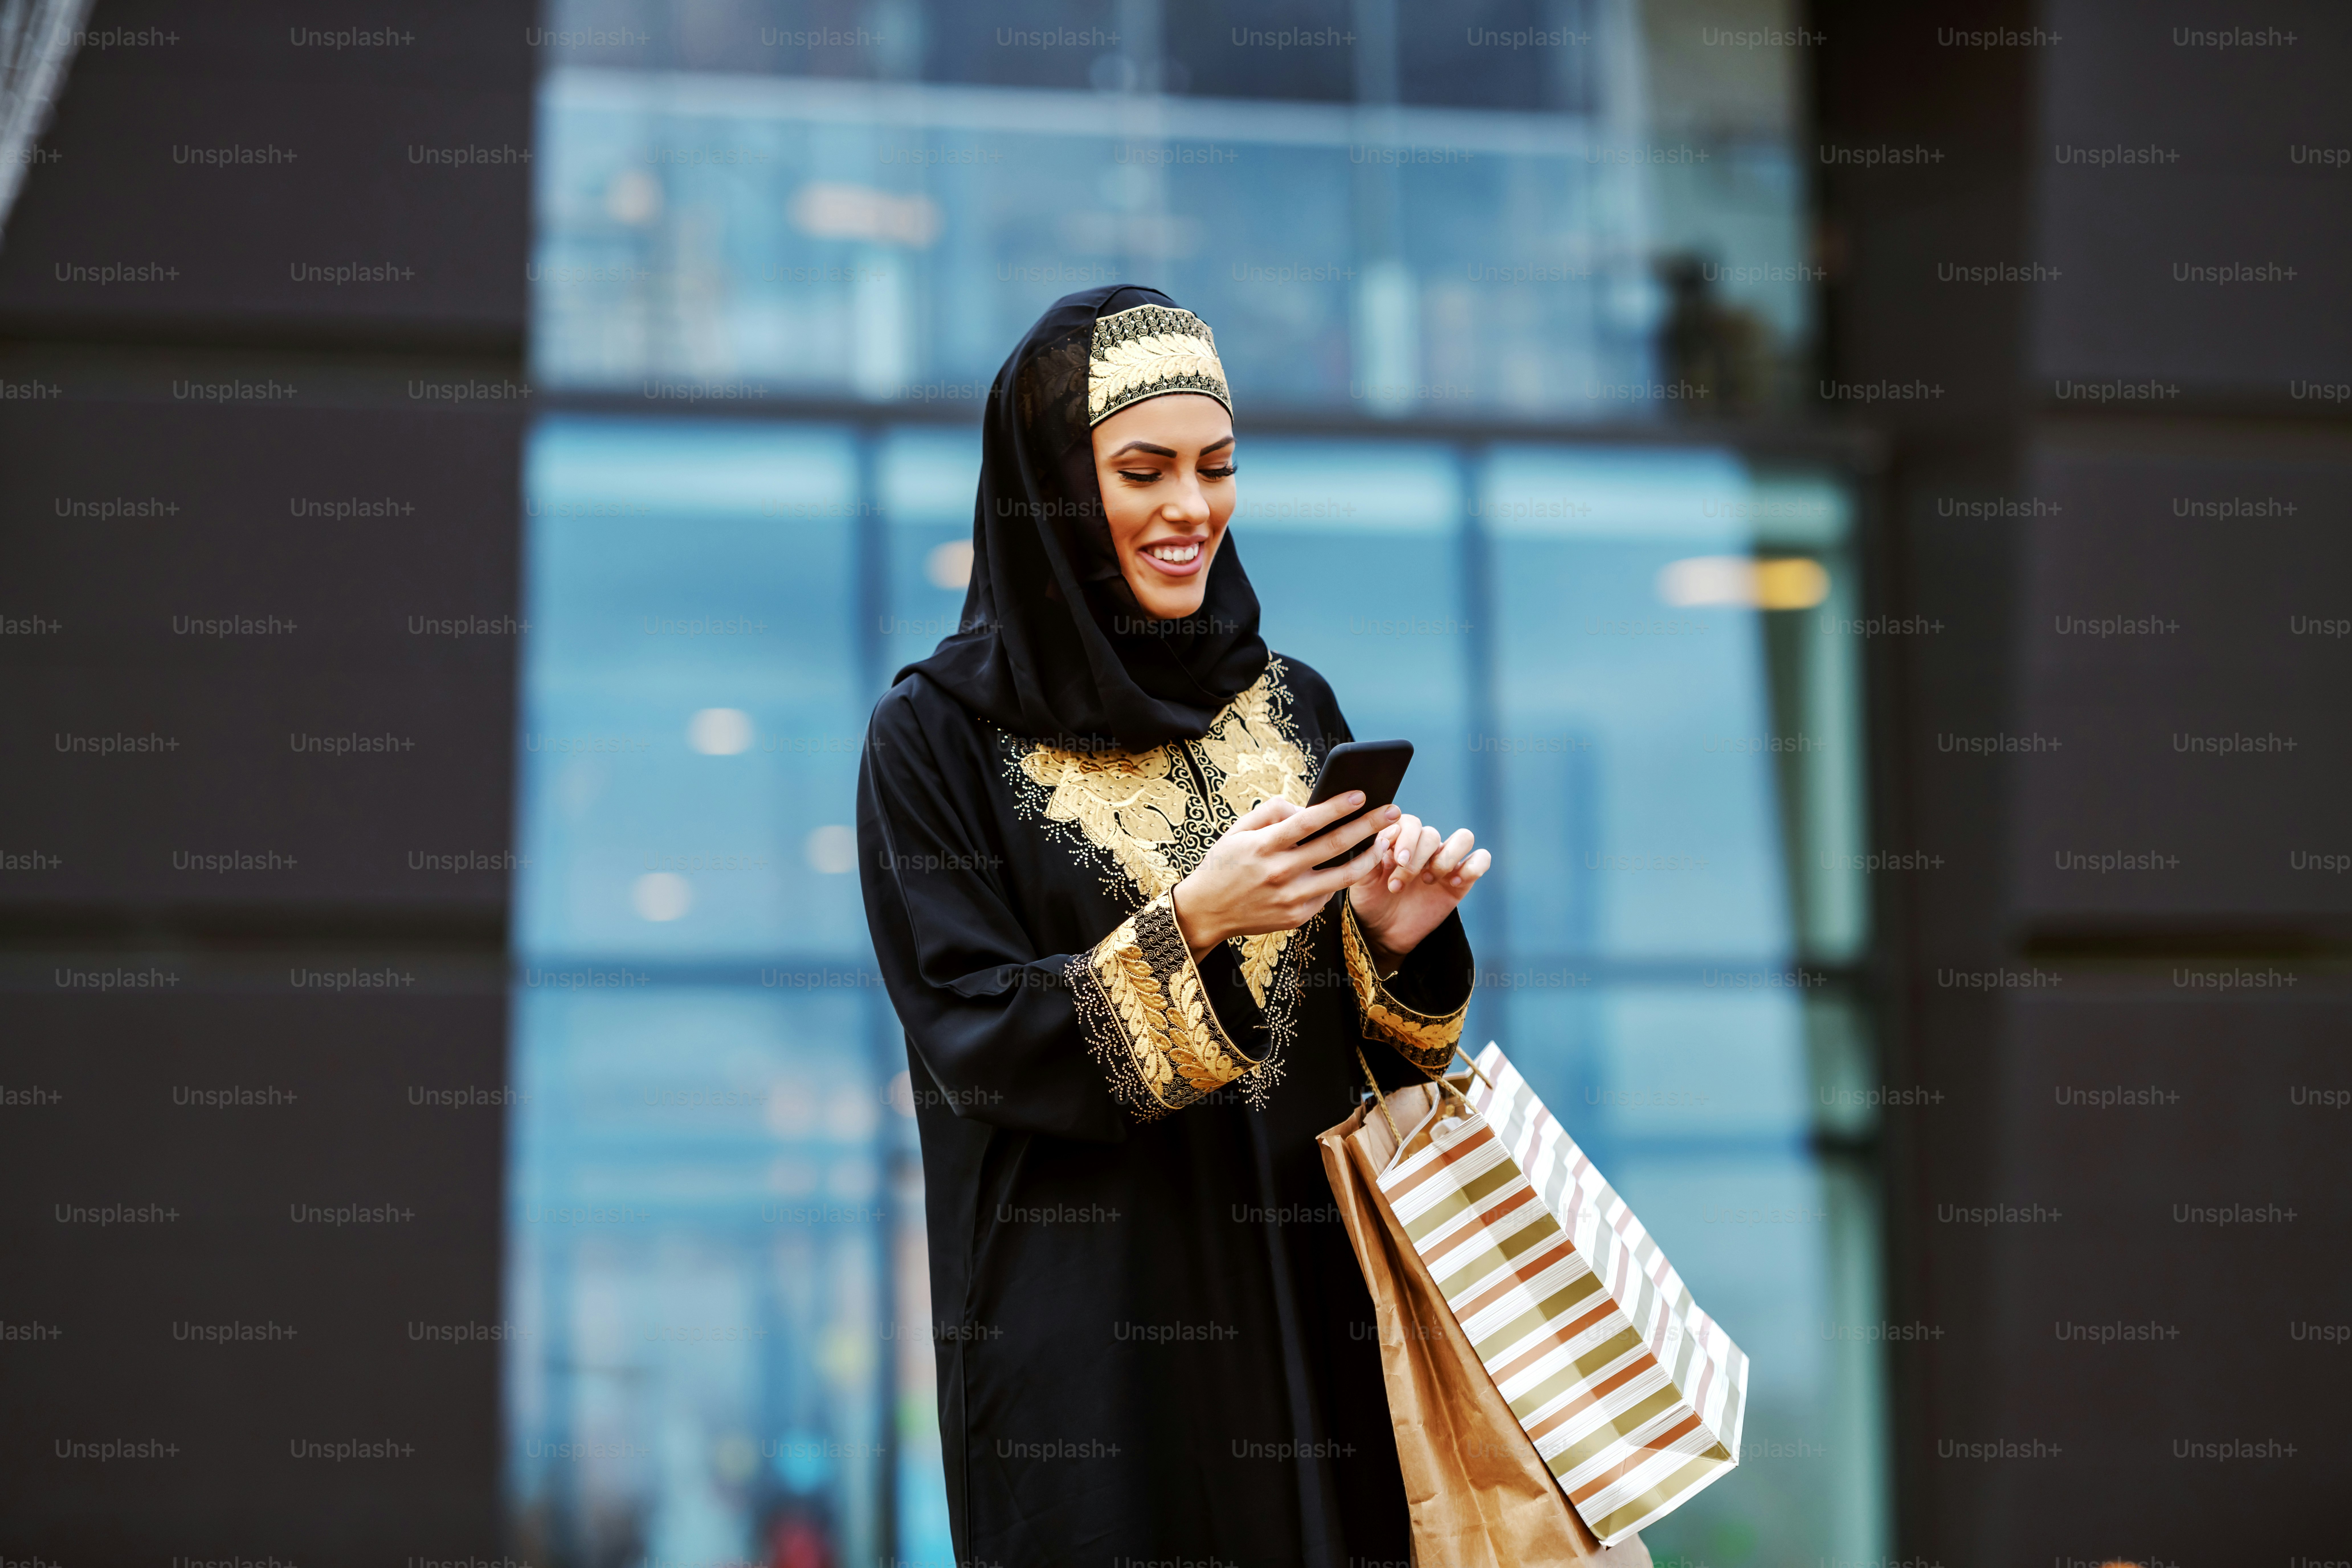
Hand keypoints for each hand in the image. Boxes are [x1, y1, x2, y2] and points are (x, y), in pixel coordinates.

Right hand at [1169, 793, 1399, 957]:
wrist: (1206, 911)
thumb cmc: (1225, 864)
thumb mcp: (1237, 831)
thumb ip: (1271, 813)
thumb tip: (1306, 809)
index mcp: (1263, 846)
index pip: (1307, 821)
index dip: (1337, 807)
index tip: (1361, 793)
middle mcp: (1279, 872)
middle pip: (1333, 846)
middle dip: (1368, 826)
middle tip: (1392, 811)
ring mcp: (1290, 898)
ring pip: (1342, 876)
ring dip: (1369, 857)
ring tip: (1385, 843)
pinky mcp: (1297, 917)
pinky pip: (1328, 895)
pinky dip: (1342, 879)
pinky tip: (1353, 865)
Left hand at [1347, 814, 1490, 970]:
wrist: (1382, 933)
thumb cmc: (1370, 901)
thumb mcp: (1361, 879)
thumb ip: (1369, 854)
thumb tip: (1386, 832)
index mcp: (1399, 841)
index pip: (1410, 822)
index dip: (1406, 837)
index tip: (1396, 861)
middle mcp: (1424, 848)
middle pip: (1432, 833)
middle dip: (1416, 859)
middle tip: (1397, 885)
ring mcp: (1445, 863)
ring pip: (1464, 838)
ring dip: (1446, 857)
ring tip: (1428, 880)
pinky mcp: (1462, 882)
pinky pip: (1481, 859)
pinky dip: (1473, 866)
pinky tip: (1453, 882)